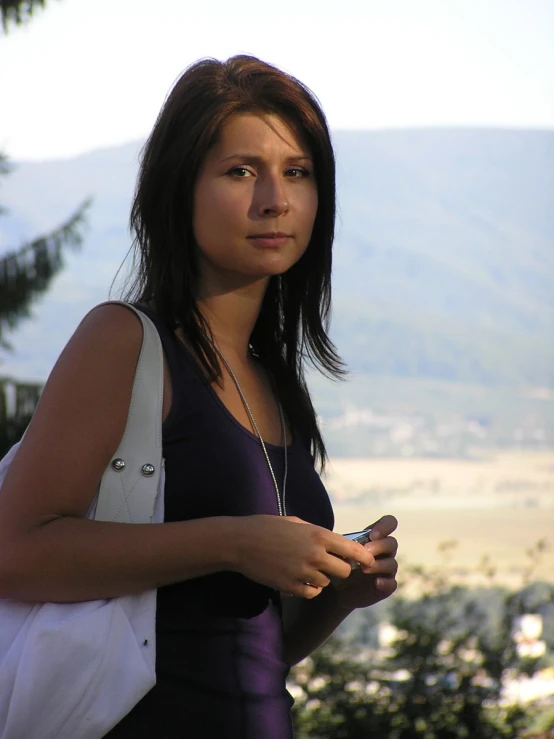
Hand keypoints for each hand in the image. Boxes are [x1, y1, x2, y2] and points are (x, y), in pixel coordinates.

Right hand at [230, 514, 374, 598]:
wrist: (240, 542)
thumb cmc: (266, 527)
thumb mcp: (295, 522)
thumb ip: (316, 533)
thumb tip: (334, 541)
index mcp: (318, 535)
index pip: (353, 550)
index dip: (364, 557)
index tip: (367, 561)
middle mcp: (314, 554)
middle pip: (344, 571)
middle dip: (340, 569)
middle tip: (330, 565)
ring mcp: (303, 572)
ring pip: (327, 583)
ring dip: (322, 578)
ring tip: (307, 569)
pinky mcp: (291, 586)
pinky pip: (312, 593)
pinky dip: (309, 589)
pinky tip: (299, 579)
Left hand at [329, 515, 397, 611]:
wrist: (337, 589)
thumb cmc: (340, 562)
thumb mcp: (339, 549)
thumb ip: (344, 542)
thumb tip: (344, 541)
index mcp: (375, 538)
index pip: (389, 523)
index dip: (385, 526)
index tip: (372, 535)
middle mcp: (384, 552)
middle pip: (392, 543)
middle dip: (379, 546)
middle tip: (365, 551)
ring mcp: (386, 569)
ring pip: (392, 563)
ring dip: (379, 565)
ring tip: (364, 569)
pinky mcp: (386, 586)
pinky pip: (392, 583)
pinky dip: (386, 582)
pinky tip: (376, 582)